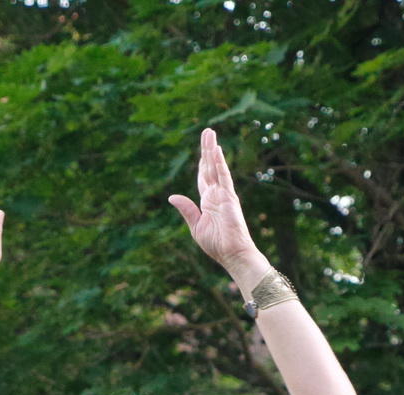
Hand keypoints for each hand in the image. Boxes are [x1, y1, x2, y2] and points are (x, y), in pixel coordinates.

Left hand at [169, 129, 261, 279]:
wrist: (231, 254)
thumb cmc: (216, 244)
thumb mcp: (196, 226)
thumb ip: (186, 209)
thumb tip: (172, 196)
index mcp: (208, 201)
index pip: (204, 177)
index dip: (202, 162)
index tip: (202, 150)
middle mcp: (216, 194)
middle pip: (210, 166)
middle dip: (207, 149)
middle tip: (207, 131)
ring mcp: (224, 194)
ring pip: (216, 166)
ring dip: (212, 149)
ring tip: (210, 133)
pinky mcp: (229, 197)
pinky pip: (224, 176)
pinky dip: (220, 163)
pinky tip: (216, 150)